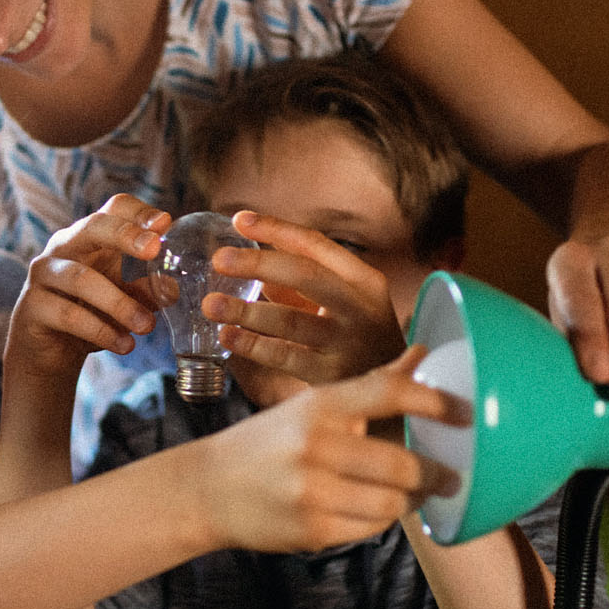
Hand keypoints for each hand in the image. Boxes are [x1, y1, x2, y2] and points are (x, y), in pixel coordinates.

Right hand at [5, 194, 168, 380]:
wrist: (50, 352)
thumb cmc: (91, 313)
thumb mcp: (126, 298)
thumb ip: (148, 290)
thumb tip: (173, 288)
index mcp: (92, 237)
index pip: (115, 208)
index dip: (140, 213)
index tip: (166, 225)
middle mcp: (64, 246)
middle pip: (92, 226)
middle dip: (125, 235)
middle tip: (154, 250)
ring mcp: (44, 274)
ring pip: (81, 279)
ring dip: (119, 303)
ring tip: (147, 326)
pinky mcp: (32, 306)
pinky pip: (68, 315)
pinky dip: (100, 331)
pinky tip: (124, 345)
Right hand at [193, 346, 465, 551]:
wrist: (208, 488)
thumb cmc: (271, 441)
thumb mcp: (313, 404)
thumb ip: (372, 385)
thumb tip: (423, 352)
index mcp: (320, 405)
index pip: (388, 394)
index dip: (434, 402)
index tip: (466, 412)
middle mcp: (316, 445)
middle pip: (402, 464)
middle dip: (435, 473)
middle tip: (452, 474)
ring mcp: (313, 491)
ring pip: (392, 503)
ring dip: (412, 500)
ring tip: (418, 493)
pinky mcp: (312, 530)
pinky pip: (371, 529)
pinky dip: (382, 519)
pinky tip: (378, 509)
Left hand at [203, 211, 407, 397]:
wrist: (397, 388)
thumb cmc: (357, 335)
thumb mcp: (343, 301)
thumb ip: (302, 281)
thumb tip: (249, 258)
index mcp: (363, 279)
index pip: (316, 245)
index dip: (276, 229)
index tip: (239, 220)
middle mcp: (360, 307)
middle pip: (306, 276)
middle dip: (259, 264)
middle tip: (220, 259)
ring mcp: (347, 342)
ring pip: (291, 321)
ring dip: (247, 311)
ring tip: (212, 304)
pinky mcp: (332, 374)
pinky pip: (285, 356)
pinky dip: (253, 345)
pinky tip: (227, 336)